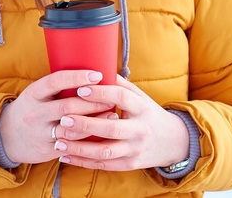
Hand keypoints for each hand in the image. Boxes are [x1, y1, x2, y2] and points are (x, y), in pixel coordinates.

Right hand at [0, 70, 115, 163]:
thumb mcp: (37, 94)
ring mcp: (40, 132)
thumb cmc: (31, 109)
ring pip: (72, 128)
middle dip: (92, 102)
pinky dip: (87, 140)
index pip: (55, 81)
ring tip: (112, 115)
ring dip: (95, 122)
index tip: (97, 75)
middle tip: (111, 98)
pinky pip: (71, 145)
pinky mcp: (46, 149)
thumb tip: (90, 74)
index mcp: (33, 93)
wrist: (7, 137)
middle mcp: (35, 113)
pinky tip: (101, 135)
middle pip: (67, 106)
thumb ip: (57, 87)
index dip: (77, 77)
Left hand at [51, 76, 189, 170]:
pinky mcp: (129, 165)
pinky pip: (103, 165)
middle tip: (63, 118)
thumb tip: (94, 66)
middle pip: (111, 128)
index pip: (121, 97)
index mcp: (142, 108)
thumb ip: (119, 84)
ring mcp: (135, 149)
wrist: (173, 141)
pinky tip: (65, 156)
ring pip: (105, 151)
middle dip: (86, 124)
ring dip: (79, 148)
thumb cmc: (148, 114)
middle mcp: (139, 130)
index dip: (101, 93)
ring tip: (58, 141)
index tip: (80, 89)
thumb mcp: (140, 97)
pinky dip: (82, 162)